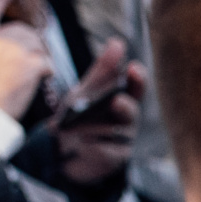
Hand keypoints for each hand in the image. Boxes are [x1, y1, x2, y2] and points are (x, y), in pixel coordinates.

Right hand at [0, 0, 51, 118]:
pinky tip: (39, 79)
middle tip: (28, 57)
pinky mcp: (30, 66)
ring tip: (31, 72)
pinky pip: (46, 62)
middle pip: (22, 30)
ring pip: (36, 44)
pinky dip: (45, 71)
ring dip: (37, 56)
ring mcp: (14, 51)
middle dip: (28, 42)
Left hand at [50, 43, 143, 185]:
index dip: (136, 79)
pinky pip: (104, 151)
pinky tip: (82, 145)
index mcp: (123, 99)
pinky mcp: (115, 158)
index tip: (133, 68)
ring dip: (93, 129)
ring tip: (74, 129)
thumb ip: (102, 70)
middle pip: (129, 111)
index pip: (135, 87)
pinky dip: (91, 147)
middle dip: (123, 107)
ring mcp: (124, 140)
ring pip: (113, 132)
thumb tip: (117, 43)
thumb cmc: (81, 115)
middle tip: (116, 102)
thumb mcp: (85, 91)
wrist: (64, 150)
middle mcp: (128, 119)